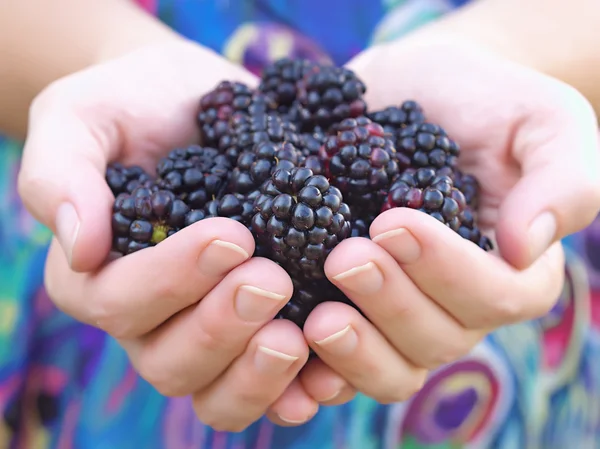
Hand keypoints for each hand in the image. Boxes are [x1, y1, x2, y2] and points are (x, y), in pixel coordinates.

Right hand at [18, 40, 318, 430]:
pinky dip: (298, 386)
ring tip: (301, 333)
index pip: (120, 302)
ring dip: (258, 372)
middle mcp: (151, 317)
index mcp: (99, 275)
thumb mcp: (82, 116)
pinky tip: (333, 370)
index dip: (173, 279)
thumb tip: (79, 248)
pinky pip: (270, 383)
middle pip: (171, 361)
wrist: (194, 99)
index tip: (232, 235)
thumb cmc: (132, 105)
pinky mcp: (256, 325)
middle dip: (221, 328)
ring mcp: (206, 327)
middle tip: (273, 281)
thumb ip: (62, 174)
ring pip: (216, 390)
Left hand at [296, 36, 599, 403]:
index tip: (393, 222)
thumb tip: (526, 246)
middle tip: (343, 258)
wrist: (412, 89)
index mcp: (511, 268)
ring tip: (315, 319)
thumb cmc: (483, 100)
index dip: (447, 271)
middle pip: (437, 339)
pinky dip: (317, 372)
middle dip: (391, 305)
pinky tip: (290, 350)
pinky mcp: (354, 306)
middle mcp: (457, 302)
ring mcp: (403, 310)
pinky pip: (342, 361)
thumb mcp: (540, 118)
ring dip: (356, 351)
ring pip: (394, 366)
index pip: (497, 297)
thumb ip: (560, 178)